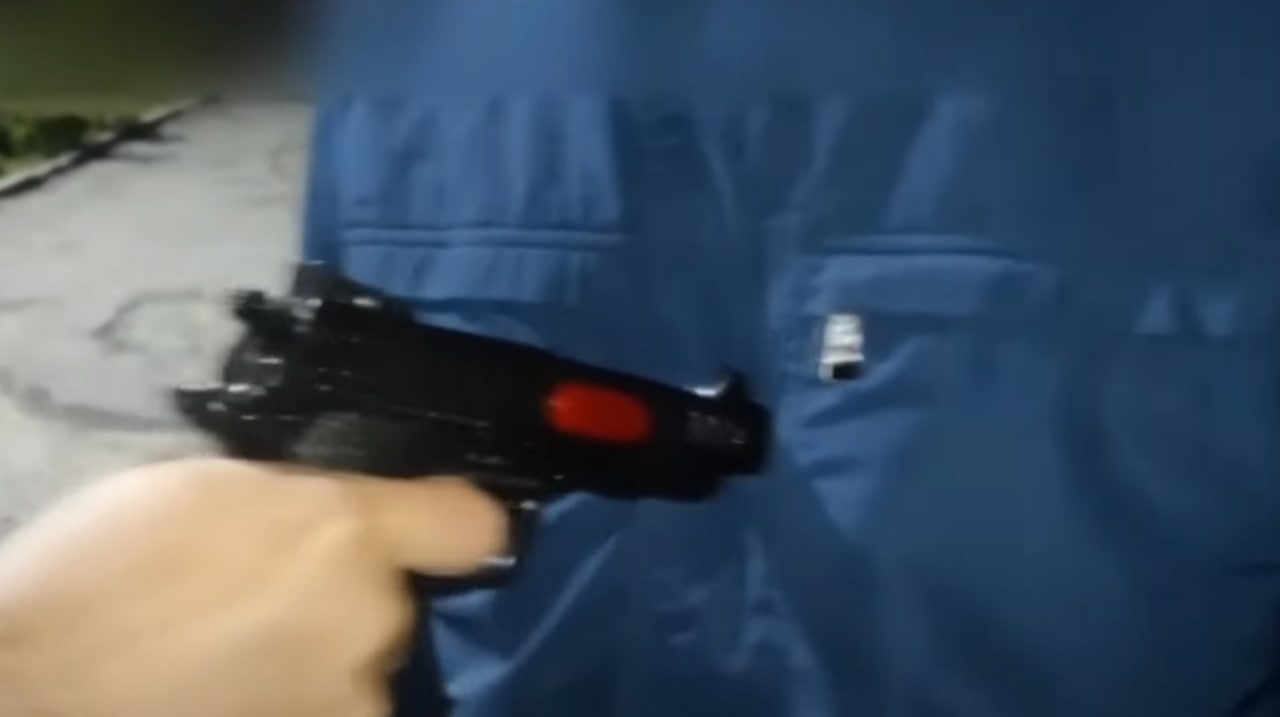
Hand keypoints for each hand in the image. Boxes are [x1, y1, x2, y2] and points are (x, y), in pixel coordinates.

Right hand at [0, 458, 508, 716]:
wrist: (31, 682)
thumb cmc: (105, 568)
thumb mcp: (217, 488)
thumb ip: (311, 504)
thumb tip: (355, 516)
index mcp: (347, 533)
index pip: (475, 526)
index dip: (450, 525)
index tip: (428, 530)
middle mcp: (372, 620)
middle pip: (394, 606)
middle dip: (348, 602)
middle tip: (265, 601)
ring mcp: (348, 702)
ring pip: (360, 672)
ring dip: (319, 665)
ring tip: (233, 658)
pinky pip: (327, 710)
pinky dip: (291, 703)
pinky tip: (227, 691)